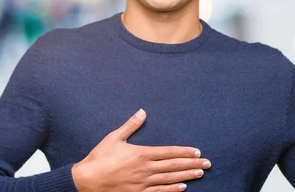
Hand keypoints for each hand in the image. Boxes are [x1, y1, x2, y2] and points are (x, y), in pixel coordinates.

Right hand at [72, 109, 210, 191]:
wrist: (86, 180)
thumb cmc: (99, 158)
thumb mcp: (114, 137)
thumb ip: (131, 125)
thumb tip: (142, 111)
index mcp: (141, 154)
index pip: (169, 152)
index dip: (185, 152)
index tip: (198, 152)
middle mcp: (145, 169)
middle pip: (174, 166)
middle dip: (192, 164)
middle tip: (208, 164)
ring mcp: (142, 183)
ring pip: (169, 180)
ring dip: (186, 176)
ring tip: (200, 174)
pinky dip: (172, 191)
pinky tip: (183, 188)